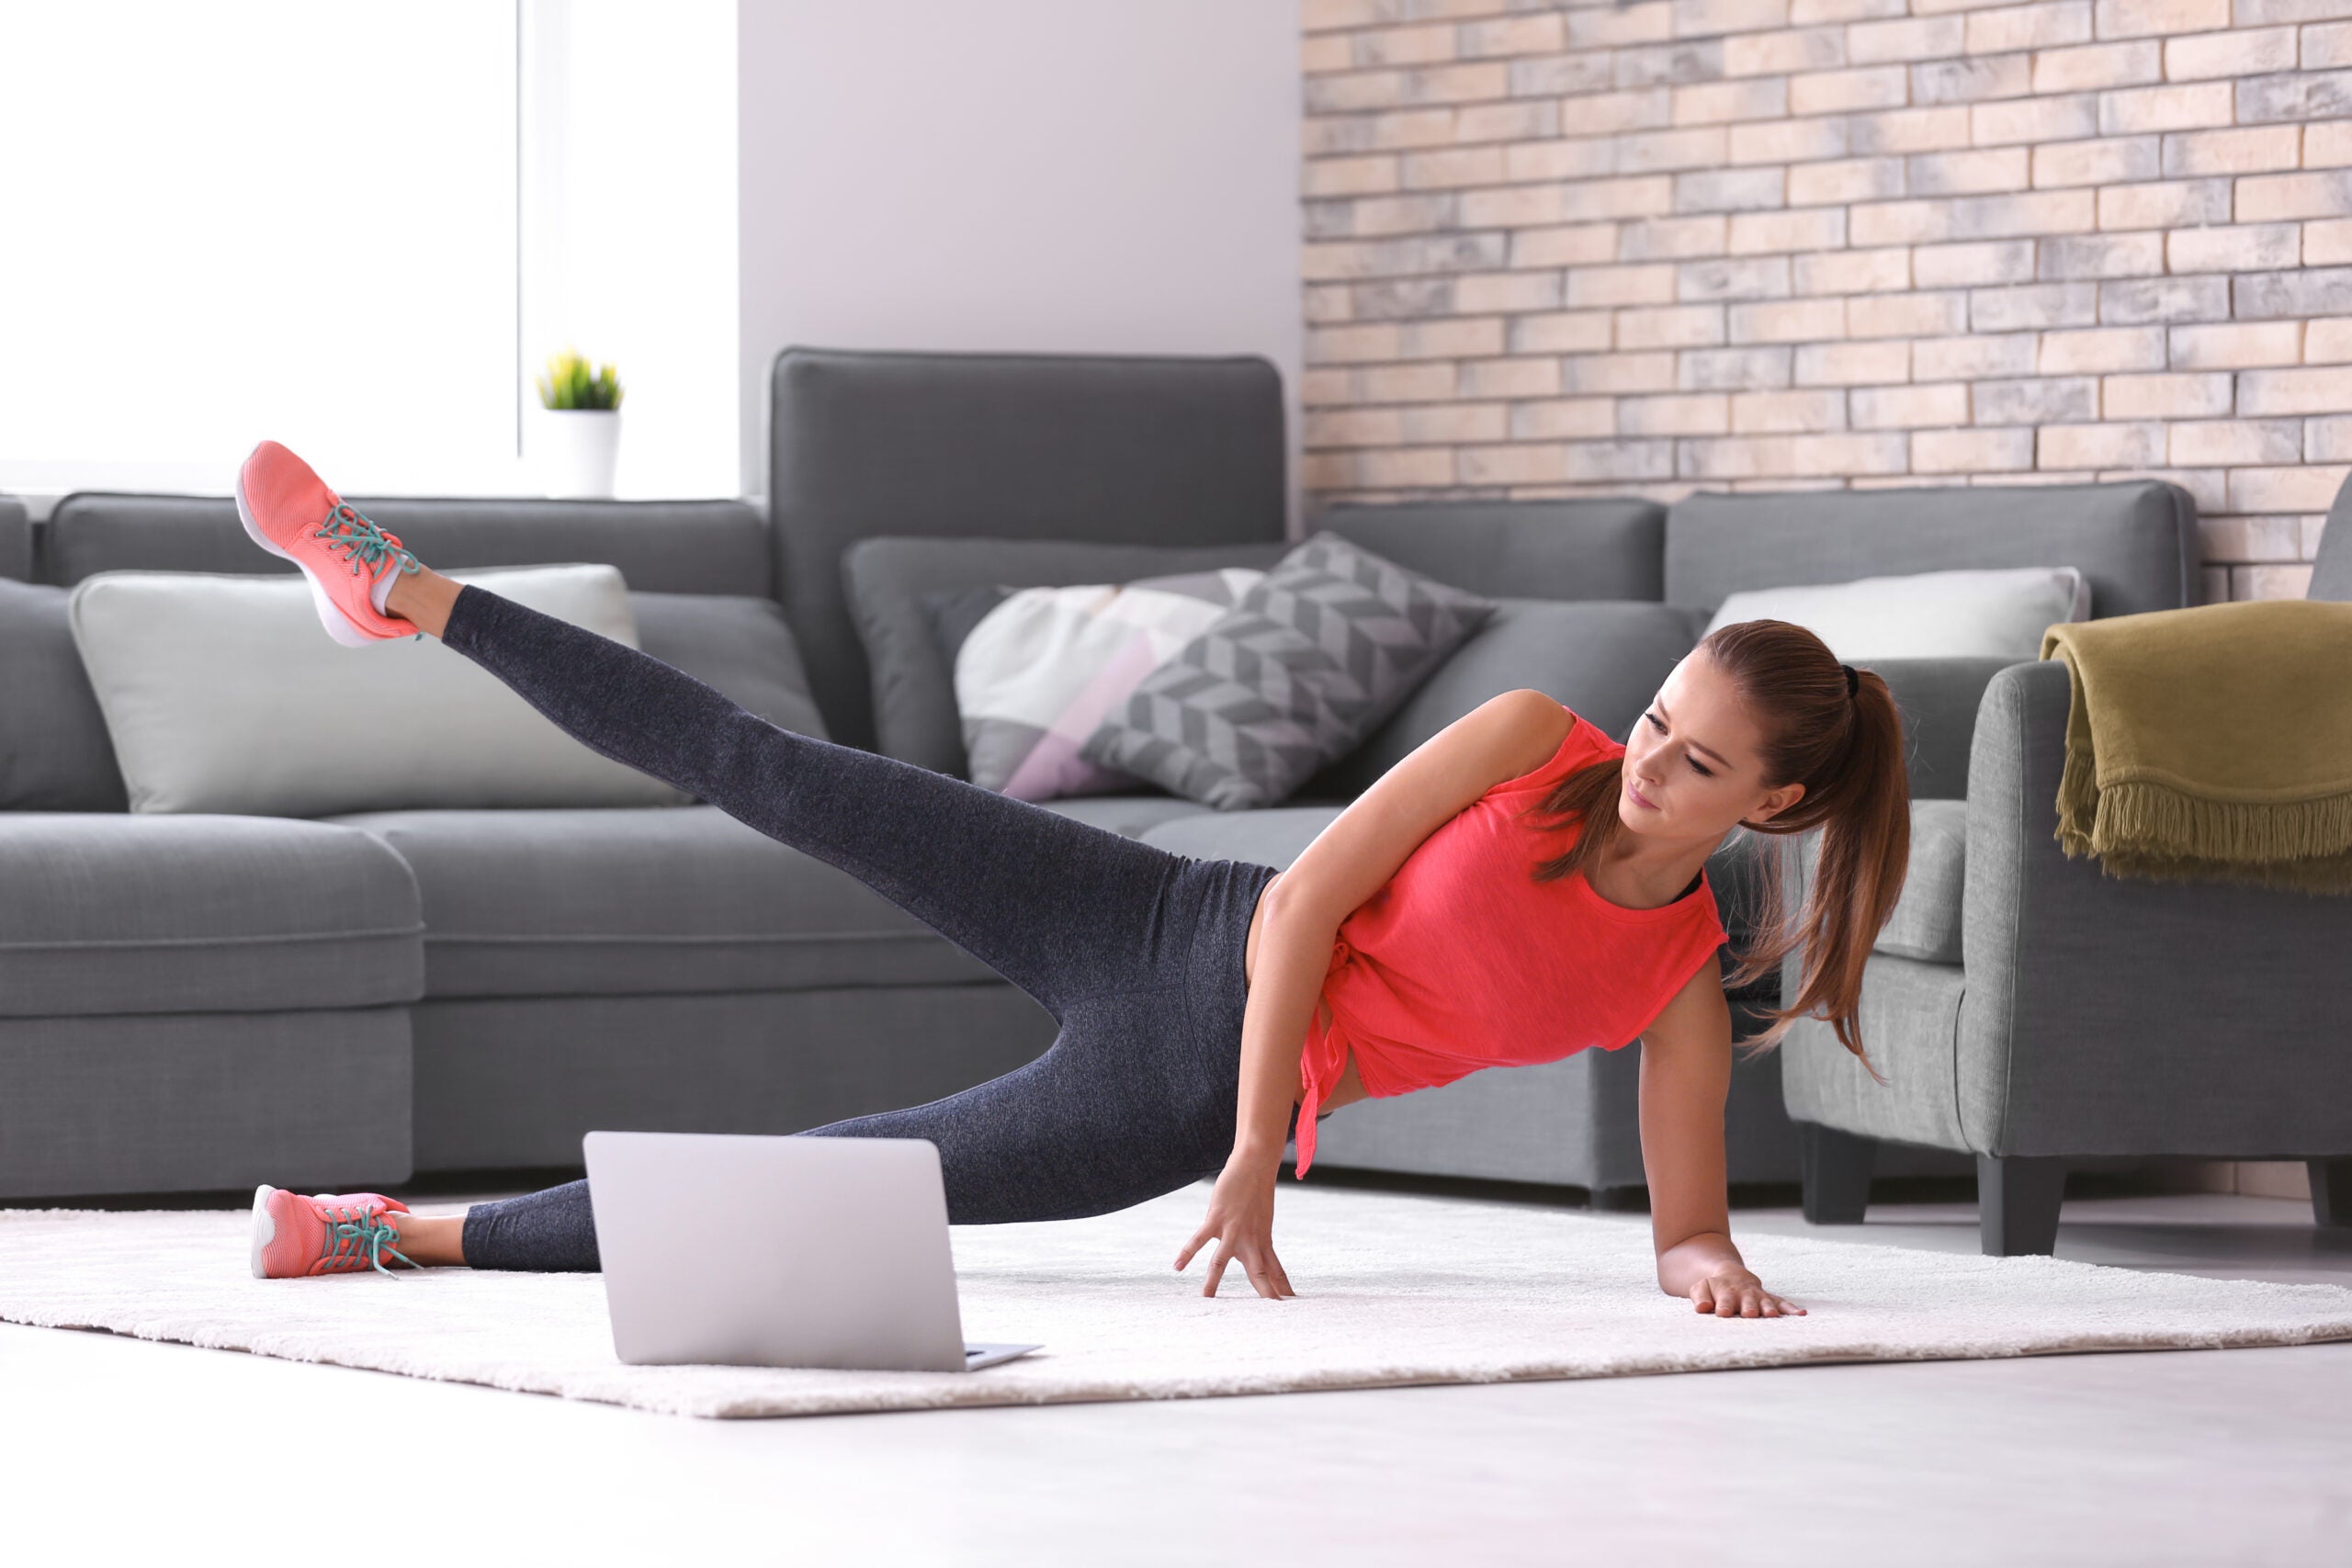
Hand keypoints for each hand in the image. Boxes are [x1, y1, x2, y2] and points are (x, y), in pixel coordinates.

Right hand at [1174, 1157, 1294, 1298]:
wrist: (1255, 1166)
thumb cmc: (1258, 1195)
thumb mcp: (1262, 1224)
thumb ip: (1257, 1245)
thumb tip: (1252, 1261)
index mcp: (1263, 1242)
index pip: (1276, 1272)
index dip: (1284, 1290)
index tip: (1292, 1307)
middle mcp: (1251, 1240)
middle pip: (1259, 1274)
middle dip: (1265, 1296)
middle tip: (1272, 1316)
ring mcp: (1233, 1230)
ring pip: (1222, 1261)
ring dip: (1214, 1281)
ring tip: (1206, 1300)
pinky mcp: (1217, 1219)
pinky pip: (1199, 1239)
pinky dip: (1187, 1252)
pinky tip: (1177, 1265)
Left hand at [1689, 1266, 1804, 1317]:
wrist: (1731, 1276)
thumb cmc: (1714, 1288)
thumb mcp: (1701, 1288)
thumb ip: (1700, 1297)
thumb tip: (1702, 1308)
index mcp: (1726, 1292)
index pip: (1725, 1301)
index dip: (1725, 1306)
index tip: (1723, 1313)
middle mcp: (1744, 1294)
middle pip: (1747, 1301)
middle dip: (1749, 1307)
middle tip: (1749, 1314)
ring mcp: (1759, 1296)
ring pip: (1765, 1302)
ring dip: (1769, 1308)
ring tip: (1772, 1315)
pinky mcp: (1770, 1299)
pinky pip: (1782, 1303)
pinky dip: (1791, 1308)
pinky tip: (1801, 1314)